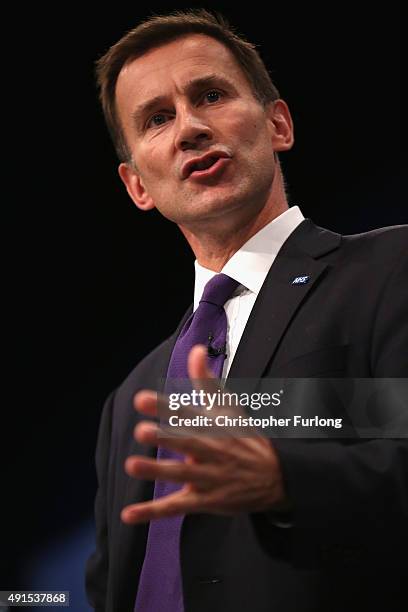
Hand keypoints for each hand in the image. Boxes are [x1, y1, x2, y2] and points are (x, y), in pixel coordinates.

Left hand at [121, 345, 288, 523]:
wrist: (279, 477)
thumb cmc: (246, 437)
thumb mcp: (230, 407)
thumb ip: (206, 380)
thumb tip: (196, 349)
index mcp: (214, 425)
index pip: (188, 413)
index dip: (165, 406)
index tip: (141, 399)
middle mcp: (211, 449)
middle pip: (186, 443)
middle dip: (165, 438)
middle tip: (141, 431)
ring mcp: (208, 477)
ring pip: (180, 475)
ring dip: (157, 471)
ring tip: (132, 466)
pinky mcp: (205, 500)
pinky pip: (177, 507)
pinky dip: (153, 512)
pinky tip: (129, 514)